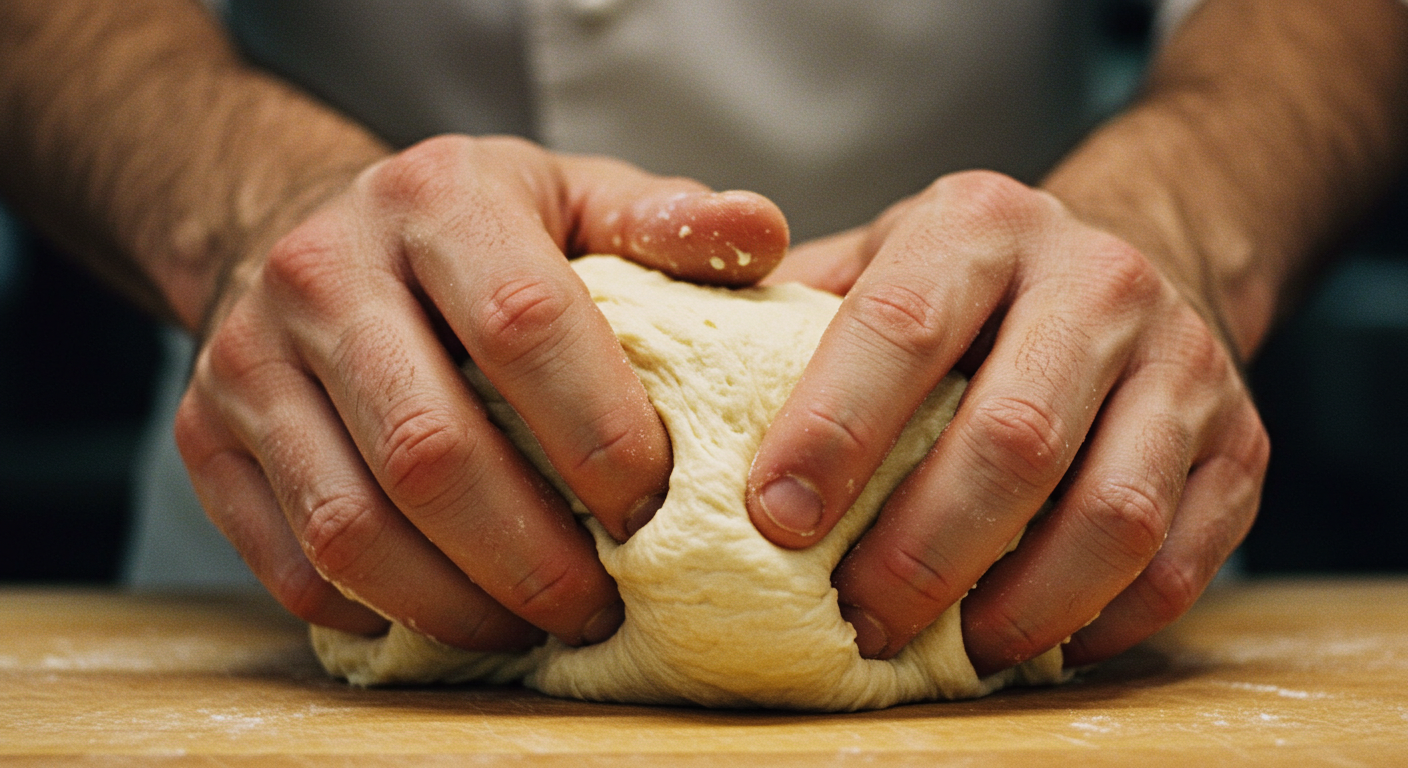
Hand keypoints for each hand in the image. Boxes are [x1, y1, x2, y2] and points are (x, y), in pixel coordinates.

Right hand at [174, 134, 786, 649]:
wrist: (307, 232)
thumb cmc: (475, 233)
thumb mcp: (572, 197)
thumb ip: (666, 223)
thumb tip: (761, 234)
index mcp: (438, 199)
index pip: (527, 328)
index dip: (601, 437)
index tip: (656, 512)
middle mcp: (325, 272)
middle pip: (432, 451)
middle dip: (534, 559)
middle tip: (601, 610)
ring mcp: (246, 359)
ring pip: (351, 526)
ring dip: (457, 607)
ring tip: (533, 632)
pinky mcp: (205, 437)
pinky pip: (288, 560)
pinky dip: (375, 613)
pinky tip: (445, 618)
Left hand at [748, 170, 1267, 673]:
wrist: (1144, 250)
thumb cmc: (974, 283)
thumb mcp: (885, 257)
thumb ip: (797, 310)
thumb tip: (675, 391)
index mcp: (980, 225)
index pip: (900, 329)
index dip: (832, 432)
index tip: (773, 520)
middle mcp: (1095, 281)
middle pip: (1010, 441)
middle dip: (920, 551)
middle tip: (856, 620)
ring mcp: (1183, 363)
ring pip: (1109, 515)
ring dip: (1017, 606)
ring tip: (950, 650)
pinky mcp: (1242, 443)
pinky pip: (1181, 559)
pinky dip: (1105, 622)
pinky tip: (1038, 643)